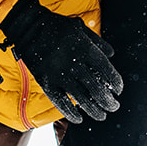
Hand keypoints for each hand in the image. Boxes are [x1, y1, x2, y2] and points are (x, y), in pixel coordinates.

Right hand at [0, 0, 121, 122]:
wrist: (28, 28)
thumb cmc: (56, 26)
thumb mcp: (79, 28)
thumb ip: (97, 41)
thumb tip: (111, 54)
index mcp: (85, 48)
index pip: (106, 70)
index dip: (115, 83)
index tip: (118, 91)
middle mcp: (74, 63)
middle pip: (96, 88)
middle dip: (108, 101)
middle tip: (114, 107)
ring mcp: (59, 74)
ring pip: (81, 99)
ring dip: (94, 110)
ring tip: (101, 115)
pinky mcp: (46, 82)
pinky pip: (61, 102)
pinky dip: (71, 113)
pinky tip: (79, 118)